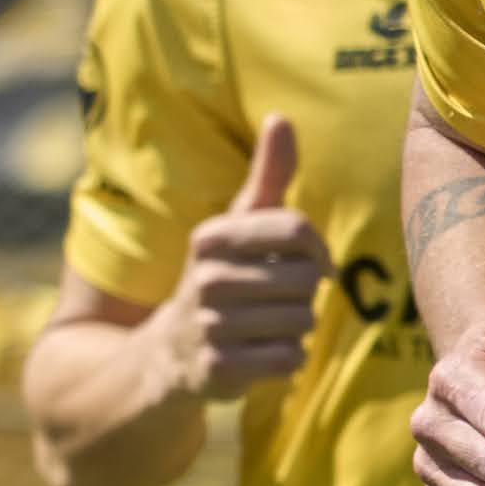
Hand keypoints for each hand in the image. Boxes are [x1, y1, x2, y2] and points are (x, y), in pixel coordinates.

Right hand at [158, 114, 327, 398]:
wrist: (167, 355)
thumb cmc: (220, 278)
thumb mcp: (237, 226)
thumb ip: (267, 175)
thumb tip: (282, 116)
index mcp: (210, 237)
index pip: (297, 231)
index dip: (317, 250)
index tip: (309, 260)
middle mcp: (204, 278)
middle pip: (307, 281)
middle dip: (303, 294)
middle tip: (273, 300)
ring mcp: (208, 325)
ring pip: (301, 322)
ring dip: (294, 328)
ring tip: (261, 326)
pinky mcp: (217, 369)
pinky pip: (289, 360)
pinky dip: (284, 360)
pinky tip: (257, 353)